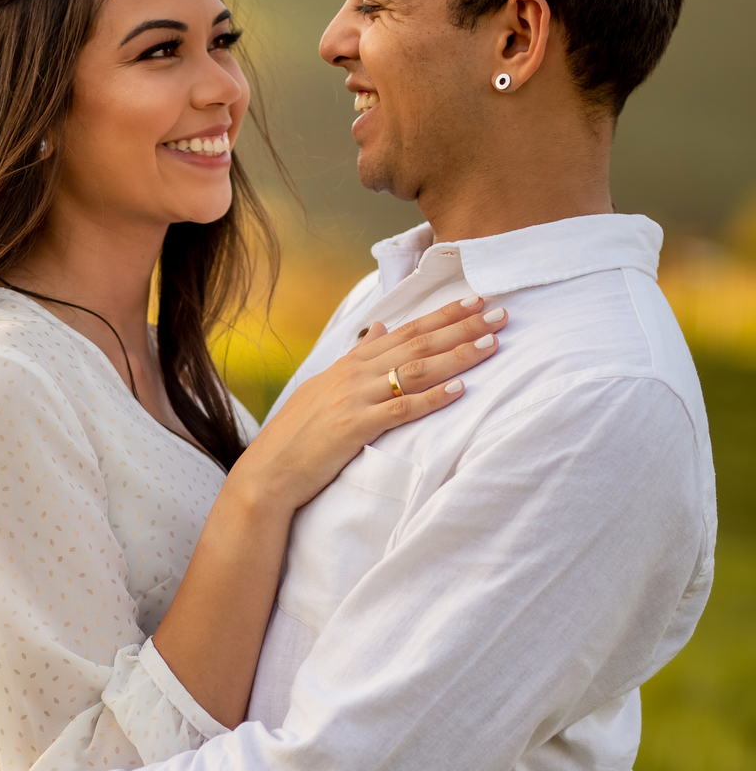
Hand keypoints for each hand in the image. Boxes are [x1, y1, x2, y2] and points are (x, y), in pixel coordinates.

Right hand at [232, 297, 507, 511]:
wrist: (270, 470)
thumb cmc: (299, 432)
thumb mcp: (326, 385)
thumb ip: (357, 357)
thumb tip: (380, 328)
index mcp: (350, 363)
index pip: (405, 330)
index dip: (442, 315)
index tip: (474, 300)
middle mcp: (354, 373)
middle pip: (417, 343)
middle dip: (461, 327)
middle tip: (500, 313)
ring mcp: (355, 398)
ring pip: (415, 370)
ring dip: (456, 356)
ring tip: (491, 345)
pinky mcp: (355, 427)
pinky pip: (401, 409)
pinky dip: (432, 398)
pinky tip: (460, 390)